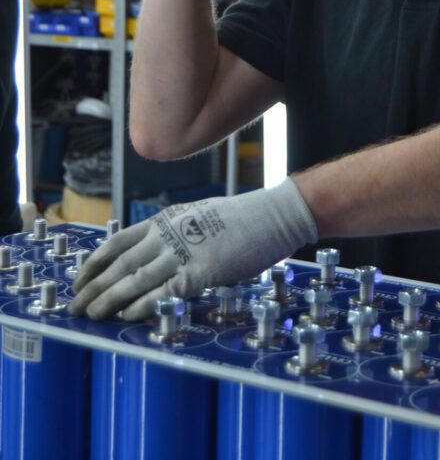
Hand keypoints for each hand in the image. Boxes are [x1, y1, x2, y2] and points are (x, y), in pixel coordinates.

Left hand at [69, 178, 316, 320]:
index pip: (118, 242)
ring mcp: (184, 252)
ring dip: (110, 298)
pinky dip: (143, 304)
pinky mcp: (201, 271)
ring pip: (135, 278)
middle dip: (94, 286)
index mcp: (166, 220)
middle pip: (120, 263)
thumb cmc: (240, 219)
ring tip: (91, 314)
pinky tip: (127, 315)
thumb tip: (152, 253)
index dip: (95, 262)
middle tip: (75, 305)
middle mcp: (168, 234)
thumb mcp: (197, 216)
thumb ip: (173, 233)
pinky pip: (165, 291)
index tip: (79, 279)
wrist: (272, 216)